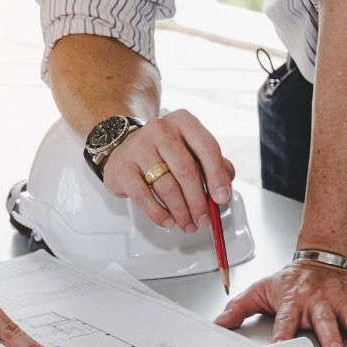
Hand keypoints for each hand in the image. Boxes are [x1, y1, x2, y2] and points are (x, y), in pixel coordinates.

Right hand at [103, 110, 234, 233]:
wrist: (124, 146)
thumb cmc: (163, 151)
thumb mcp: (191, 150)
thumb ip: (214, 165)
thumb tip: (223, 191)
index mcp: (183, 122)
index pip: (207, 148)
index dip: (217, 177)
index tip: (222, 198)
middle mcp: (160, 129)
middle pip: (186, 170)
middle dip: (198, 202)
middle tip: (203, 219)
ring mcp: (139, 147)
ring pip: (167, 186)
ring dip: (181, 212)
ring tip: (187, 223)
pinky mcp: (123, 167)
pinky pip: (144, 197)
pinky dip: (159, 214)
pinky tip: (168, 221)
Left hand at [214, 261, 346, 346]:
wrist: (323, 256)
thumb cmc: (293, 279)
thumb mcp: (261, 289)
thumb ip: (239, 308)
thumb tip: (218, 323)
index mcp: (293, 302)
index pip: (286, 321)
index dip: (283, 335)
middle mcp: (319, 303)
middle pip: (324, 321)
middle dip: (330, 336)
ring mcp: (343, 302)